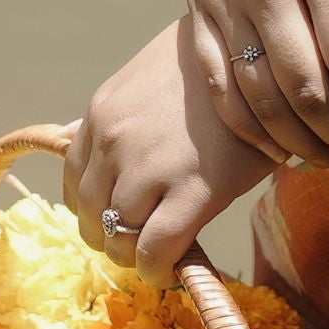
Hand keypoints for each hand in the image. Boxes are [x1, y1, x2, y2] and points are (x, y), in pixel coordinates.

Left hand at [67, 18, 274, 270]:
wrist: (261, 56)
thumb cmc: (209, 69)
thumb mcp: (143, 81)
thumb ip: (110, 117)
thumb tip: (66, 136)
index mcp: (101, 116)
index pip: (74, 185)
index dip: (95, 211)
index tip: (120, 218)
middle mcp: (114, 143)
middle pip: (91, 218)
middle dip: (113, 238)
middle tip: (143, 240)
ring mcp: (149, 168)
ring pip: (118, 239)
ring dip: (135, 257)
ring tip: (161, 254)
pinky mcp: (192, 191)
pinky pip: (155, 251)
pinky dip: (158, 271)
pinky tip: (173, 268)